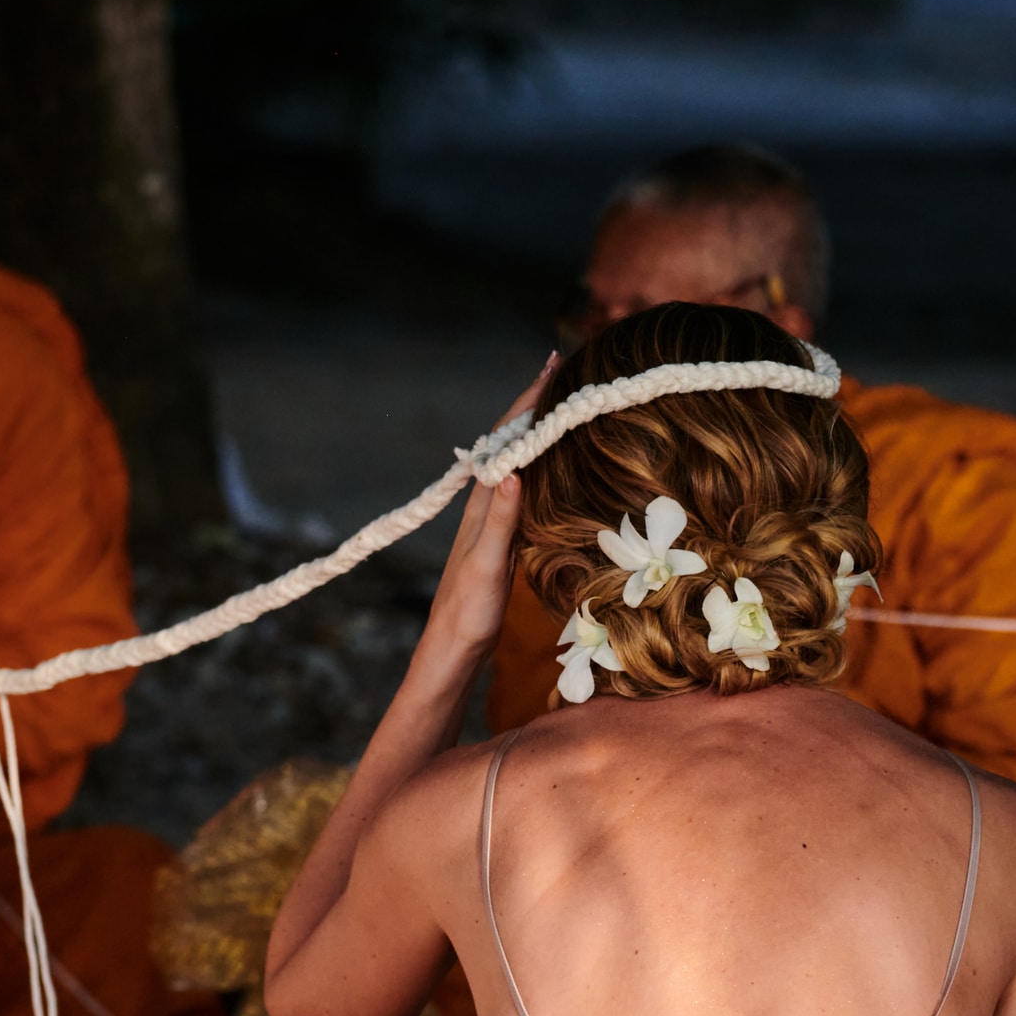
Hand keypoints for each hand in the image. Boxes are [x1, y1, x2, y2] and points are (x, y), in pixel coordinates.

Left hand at [424, 354, 558, 662]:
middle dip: (535, 403)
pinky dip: (540, 464)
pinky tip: (550, 466)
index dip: (528, 400)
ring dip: (537, 430)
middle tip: (564, 371)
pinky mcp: (500, 538)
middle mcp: (483, 504)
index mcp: (480, 504)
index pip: (506, 438)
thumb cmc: (467, 613)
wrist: (450, 650)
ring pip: (517, 461)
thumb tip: (512, 469)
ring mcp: (491, 520)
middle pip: (511, 441)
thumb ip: (500, 519)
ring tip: (562, 404)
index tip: (552, 365)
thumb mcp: (488, 566)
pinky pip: (523, 486)